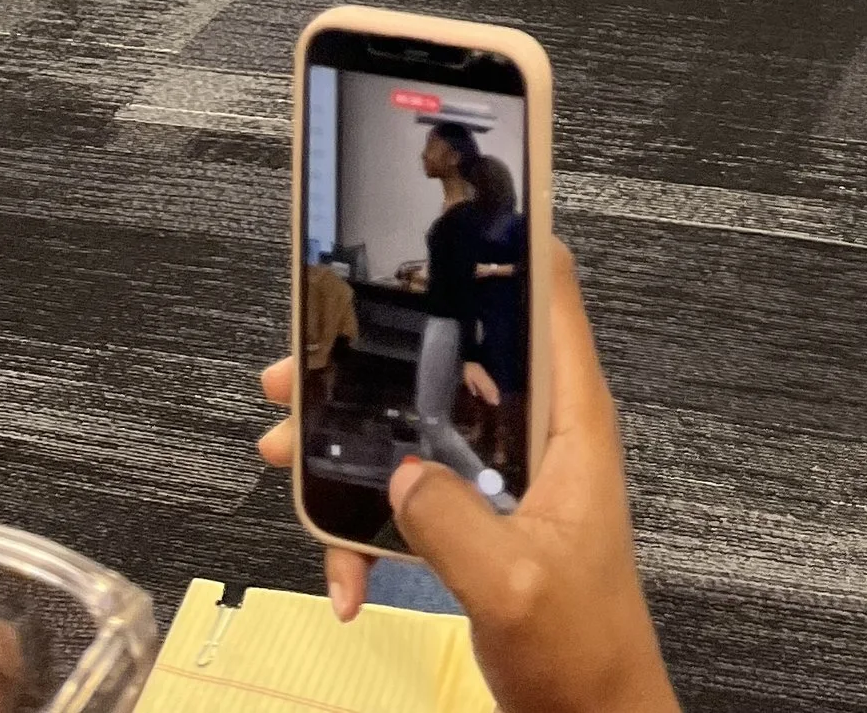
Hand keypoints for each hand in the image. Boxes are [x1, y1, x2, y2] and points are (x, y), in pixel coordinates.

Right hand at [259, 244, 679, 712]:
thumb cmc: (580, 650)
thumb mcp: (512, 585)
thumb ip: (452, 522)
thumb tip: (399, 473)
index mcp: (572, 420)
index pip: (548, 296)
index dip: (505, 244)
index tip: (441, 216)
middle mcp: (543, 432)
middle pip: (458, 355)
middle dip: (377, 357)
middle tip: (300, 366)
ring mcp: (511, 475)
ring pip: (424, 421)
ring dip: (353, 437)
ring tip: (286, 452)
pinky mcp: (484, 517)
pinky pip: (415, 495)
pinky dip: (369, 526)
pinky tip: (343, 574)